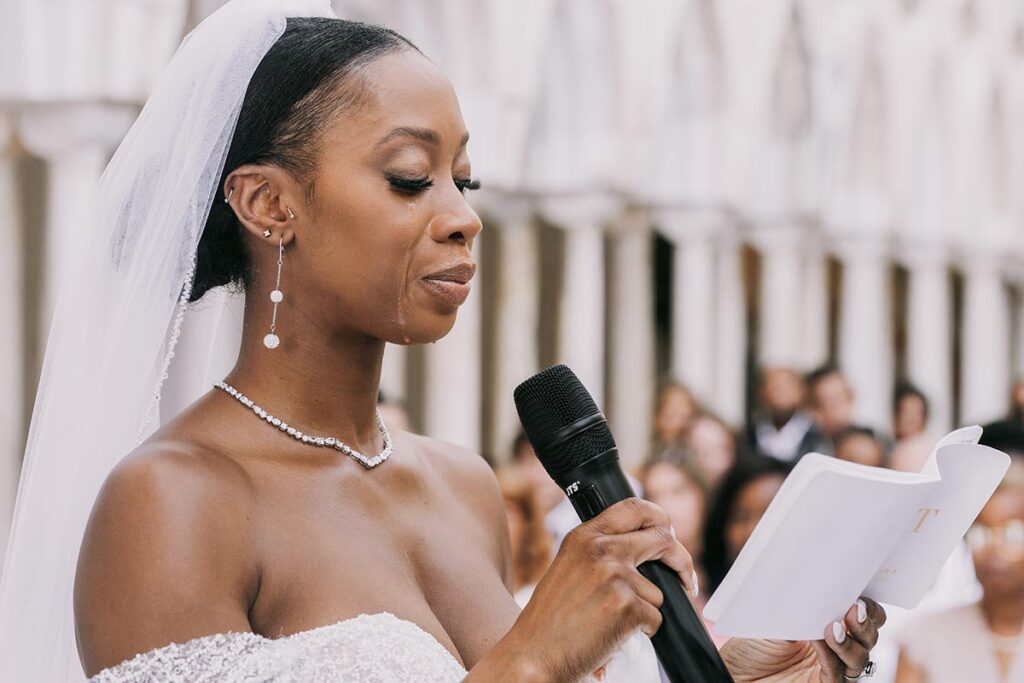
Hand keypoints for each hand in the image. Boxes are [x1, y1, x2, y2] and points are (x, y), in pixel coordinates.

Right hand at [492, 497, 696, 682]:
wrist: (533, 655)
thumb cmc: (550, 620)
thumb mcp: (569, 568)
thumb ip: (600, 551)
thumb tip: (647, 546)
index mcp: (584, 536)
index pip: (634, 508)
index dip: (659, 518)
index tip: (669, 532)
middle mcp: (600, 549)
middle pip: (662, 539)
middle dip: (681, 560)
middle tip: (687, 579)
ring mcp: (615, 576)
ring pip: (658, 592)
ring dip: (645, 611)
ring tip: (610, 623)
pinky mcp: (627, 606)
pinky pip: (656, 619)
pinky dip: (642, 632)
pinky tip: (613, 636)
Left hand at [721, 598, 886, 682]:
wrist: (736, 671)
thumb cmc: (752, 643)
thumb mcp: (776, 615)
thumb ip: (802, 606)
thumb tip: (820, 587)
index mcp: (828, 621)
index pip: (862, 613)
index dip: (867, 604)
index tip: (859, 591)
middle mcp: (836, 645)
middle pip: (869, 635)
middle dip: (866, 620)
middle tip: (854, 607)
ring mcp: (833, 667)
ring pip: (860, 656)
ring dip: (849, 640)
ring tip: (831, 627)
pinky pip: (838, 672)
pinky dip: (830, 655)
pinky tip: (819, 641)